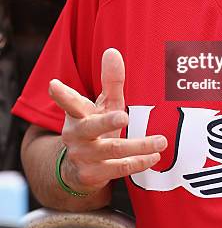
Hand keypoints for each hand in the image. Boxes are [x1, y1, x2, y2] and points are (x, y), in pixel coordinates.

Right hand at [48, 48, 166, 193]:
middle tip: (123, 115)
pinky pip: (118, 168)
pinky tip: (154, 156)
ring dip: (139, 146)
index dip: (62, 94)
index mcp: (77, 115)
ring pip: (112, 150)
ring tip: (161, 141)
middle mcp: (76, 135)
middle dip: (106, 121)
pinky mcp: (91, 175)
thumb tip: (112, 51)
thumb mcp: (103, 105)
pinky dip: (138, 162)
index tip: (53, 84)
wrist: (77, 170)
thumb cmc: (96, 127)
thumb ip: (111, 81)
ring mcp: (83, 156)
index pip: (70, 102)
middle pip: (91, 127)